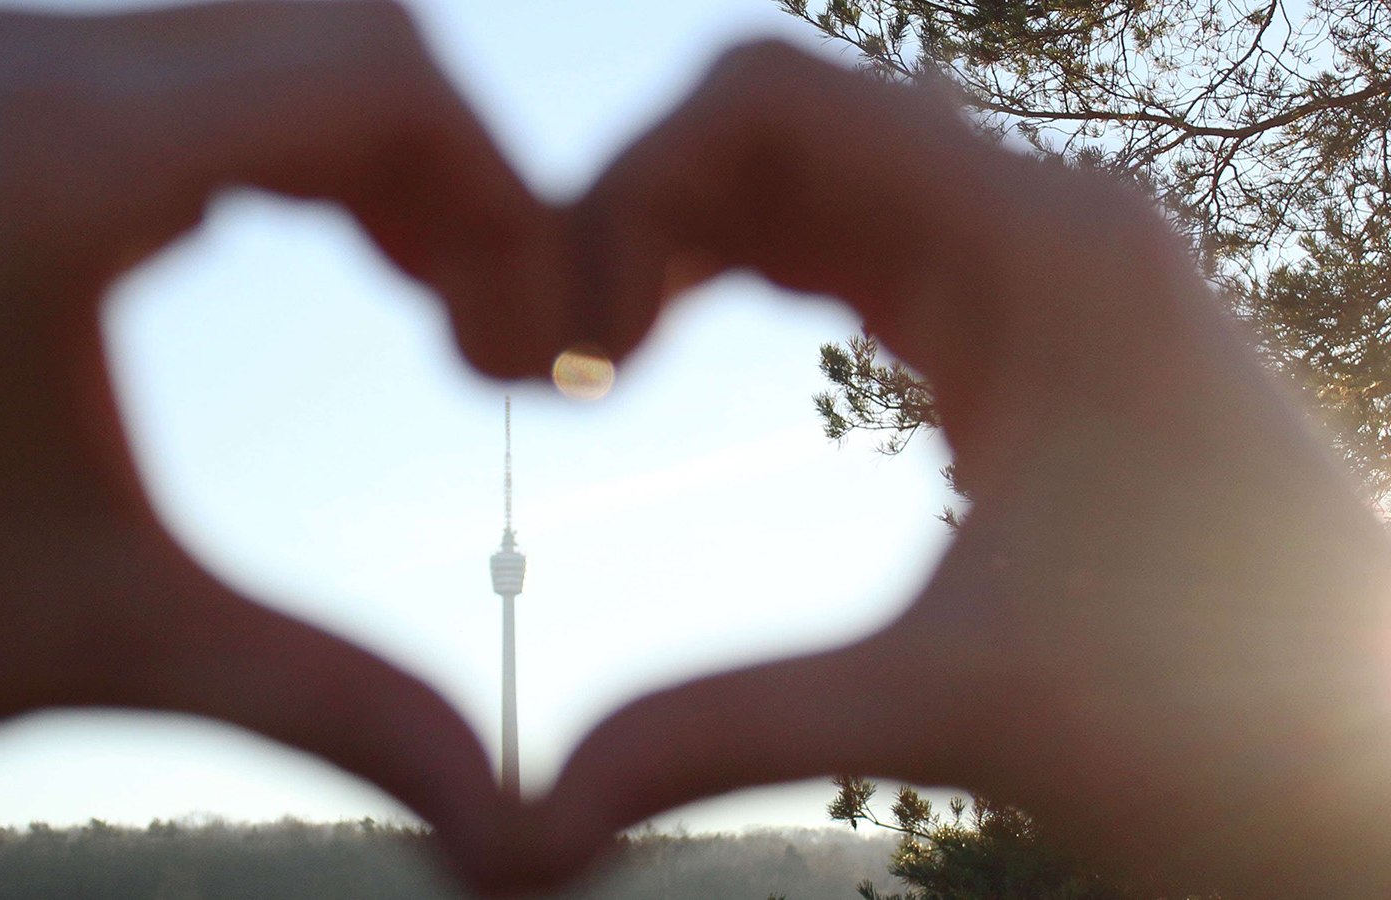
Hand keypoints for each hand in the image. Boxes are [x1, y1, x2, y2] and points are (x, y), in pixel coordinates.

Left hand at [0, 1, 571, 877]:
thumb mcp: (116, 642)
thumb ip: (336, 705)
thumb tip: (511, 831)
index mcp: (60, 172)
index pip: (378, 85)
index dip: (501, 208)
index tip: (522, 353)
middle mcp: (22, 67)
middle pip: (349, 37)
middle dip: (459, 178)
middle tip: (488, 335)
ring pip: (280, 36)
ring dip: (384, 154)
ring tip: (426, 294)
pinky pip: (199, 60)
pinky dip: (295, 139)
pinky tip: (317, 243)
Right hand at [530, 42, 1390, 897]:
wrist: (1371, 765)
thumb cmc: (1226, 726)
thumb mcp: (954, 706)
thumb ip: (726, 729)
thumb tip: (528, 835)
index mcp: (1035, 245)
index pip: (769, 102)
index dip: (628, 189)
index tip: (571, 349)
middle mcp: (1039, 221)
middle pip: (776, 122)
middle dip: (638, 211)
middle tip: (561, 359)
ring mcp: (1034, 270)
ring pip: (810, 178)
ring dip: (683, 240)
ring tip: (599, 360)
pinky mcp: (1022, 332)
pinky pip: (850, 246)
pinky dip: (743, 273)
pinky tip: (678, 346)